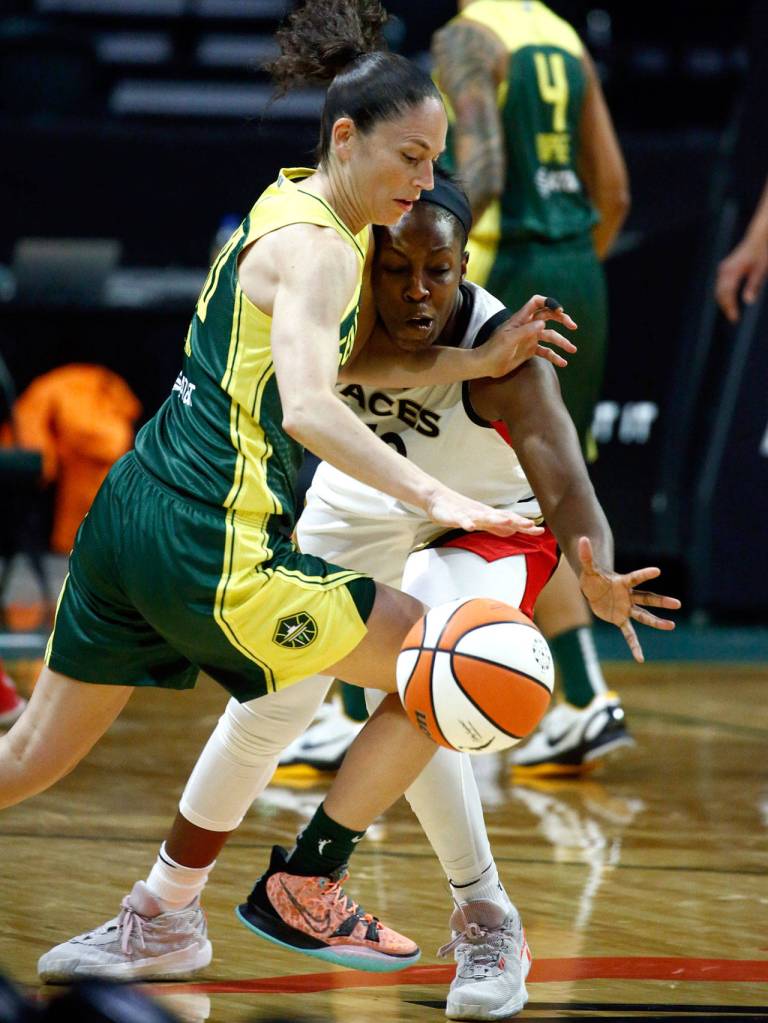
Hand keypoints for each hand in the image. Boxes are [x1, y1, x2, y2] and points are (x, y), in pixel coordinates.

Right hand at [426, 488, 544, 538]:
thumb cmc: (460, 510)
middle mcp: (482, 513)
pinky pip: (460, 520)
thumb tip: (513, 531)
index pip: (511, 520)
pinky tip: (469, 526)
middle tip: (531, 525)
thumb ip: (497, 526)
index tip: (541, 530)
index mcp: (489, 515)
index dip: (525, 525)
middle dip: (517, 521)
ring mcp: (469, 514)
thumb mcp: (482, 521)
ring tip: (508, 521)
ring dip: (496, 519)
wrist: (437, 499)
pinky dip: (465, 523)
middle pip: (502, 517)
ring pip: (484, 517)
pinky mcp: (454, 516)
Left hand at [480, 294, 576, 376]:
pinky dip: (554, 356)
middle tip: (572, 326)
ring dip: (562, 342)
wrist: (485, 365)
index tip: (559, 311)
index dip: (549, 303)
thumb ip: (525, 331)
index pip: (537, 303)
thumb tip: (543, 324)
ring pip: (550, 336)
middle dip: (561, 319)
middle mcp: (527, 326)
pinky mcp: (529, 351)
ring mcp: (529, 338)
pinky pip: (545, 352)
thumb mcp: (509, 339)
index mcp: (521, 319)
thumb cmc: (493, 350)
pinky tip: (563, 363)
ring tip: (573, 350)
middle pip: (548, 317)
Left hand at [577, 536, 680, 662]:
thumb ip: (586, 556)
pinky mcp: (620, 619)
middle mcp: (629, 597)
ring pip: (644, 616)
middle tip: (678, 603)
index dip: (645, 574)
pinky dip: (634, 646)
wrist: (594, 590)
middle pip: (647, 599)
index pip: (635, 577)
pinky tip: (640, 658)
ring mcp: (627, 609)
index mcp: (623, 583)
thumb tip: (581, 538)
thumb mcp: (588, 568)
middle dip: (661, 602)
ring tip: (672, 626)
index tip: (658, 570)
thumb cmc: (593, 578)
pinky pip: (629, 634)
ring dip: (657, 622)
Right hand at [715, 236, 767, 322]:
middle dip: (726, 307)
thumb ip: (753, 286)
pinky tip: (731, 302)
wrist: (758, 238)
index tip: (735, 319)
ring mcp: (722, 269)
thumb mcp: (761, 270)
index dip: (730, 307)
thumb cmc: (761, 253)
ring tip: (732, 313)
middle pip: (720, 294)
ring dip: (724, 302)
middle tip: (734, 319)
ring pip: (719, 290)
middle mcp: (724, 270)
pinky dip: (725, 295)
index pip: (727, 294)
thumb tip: (749, 302)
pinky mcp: (724, 269)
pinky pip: (721, 286)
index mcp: (732, 271)